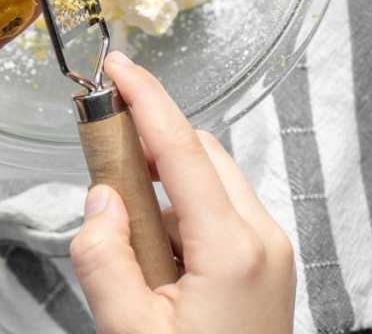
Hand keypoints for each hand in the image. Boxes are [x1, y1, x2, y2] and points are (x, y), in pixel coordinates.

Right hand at [71, 52, 294, 333]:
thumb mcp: (130, 333)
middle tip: (100, 146)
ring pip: (211, 178)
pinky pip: (220, 207)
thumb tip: (99, 198)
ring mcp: (271, 250)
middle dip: (150, 139)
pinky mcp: (267, 264)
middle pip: (201, 153)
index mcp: (233, 248)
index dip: (146, 97)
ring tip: (123, 218)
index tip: (117, 65)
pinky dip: (181, 206)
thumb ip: (104, 257)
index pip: (183, 147)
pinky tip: (153, 245)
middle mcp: (263, 237)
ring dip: (164, 177)